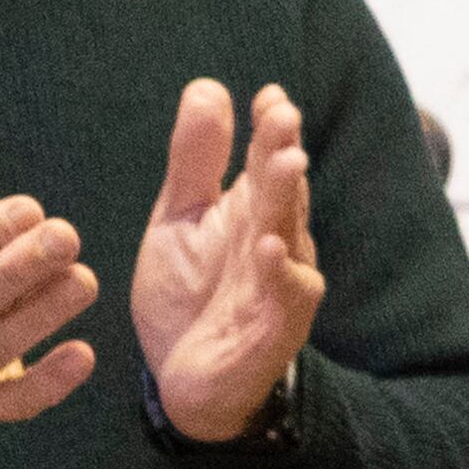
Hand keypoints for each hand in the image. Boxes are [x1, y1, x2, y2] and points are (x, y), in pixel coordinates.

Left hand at [134, 80, 324, 443]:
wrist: (184, 381)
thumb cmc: (190, 295)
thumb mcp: (179, 219)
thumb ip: (195, 160)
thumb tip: (208, 86)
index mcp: (253, 211)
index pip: (264, 160)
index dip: (269, 129)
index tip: (269, 96)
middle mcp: (276, 242)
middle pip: (281, 191)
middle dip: (282, 152)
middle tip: (283, 115)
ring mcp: (280, 286)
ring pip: (289, 236)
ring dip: (289, 200)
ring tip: (286, 162)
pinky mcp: (274, 330)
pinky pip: (283, 299)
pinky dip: (278, 273)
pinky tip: (269, 246)